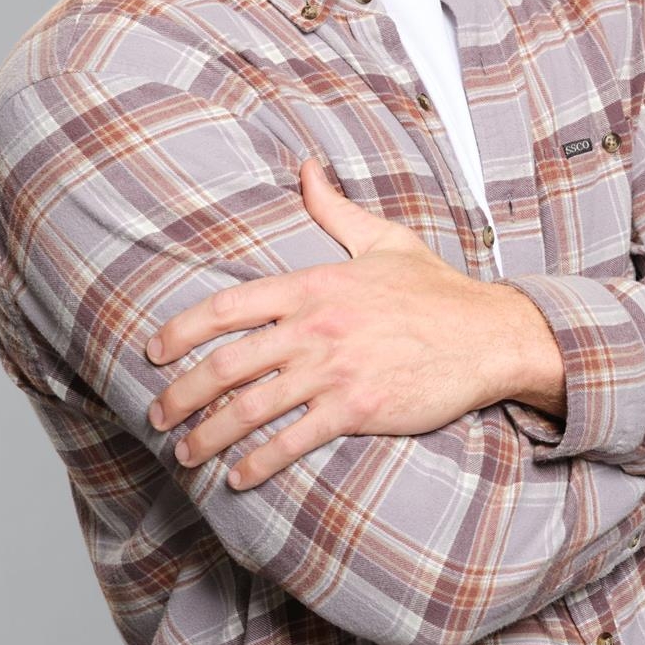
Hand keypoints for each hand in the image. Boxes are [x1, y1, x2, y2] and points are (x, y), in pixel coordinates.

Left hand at [146, 158, 564, 488]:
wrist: (490, 333)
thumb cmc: (436, 288)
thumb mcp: (382, 239)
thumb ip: (333, 208)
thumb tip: (305, 168)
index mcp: (313, 284)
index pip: (228, 307)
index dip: (181, 332)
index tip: (154, 352)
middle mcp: (315, 327)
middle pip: (226, 365)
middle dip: (181, 394)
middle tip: (158, 415)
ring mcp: (336, 370)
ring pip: (252, 408)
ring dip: (210, 435)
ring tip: (186, 451)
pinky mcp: (359, 409)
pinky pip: (294, 440)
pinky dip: (260, 461)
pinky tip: (239, 477)